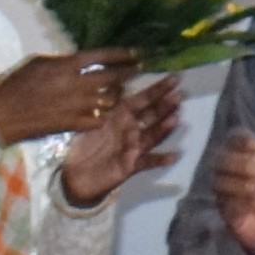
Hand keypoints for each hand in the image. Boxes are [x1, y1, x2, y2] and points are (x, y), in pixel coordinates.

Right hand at [0, 51, 135, 146]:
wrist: (2, 116)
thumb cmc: (14, 85)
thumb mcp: (37, 63)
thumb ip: (62, 61)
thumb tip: (80, 60)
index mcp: (66, 66)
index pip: (102, 57)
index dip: (122, 54)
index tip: (136, 53)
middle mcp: (76, 85)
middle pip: (113, 77)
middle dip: (129, 72)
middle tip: (138, 69)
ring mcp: (77, 106)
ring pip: (111, 99)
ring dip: (118, 94)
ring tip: (121, 91)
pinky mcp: (74, 124)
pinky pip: (100, 118)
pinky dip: (104, 114)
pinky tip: (104, 111)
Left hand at [57, 74, 186, 207]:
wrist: (74, 176)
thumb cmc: (82, 145)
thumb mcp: (87, 121)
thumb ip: (102, 104)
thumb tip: (115, 83)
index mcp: (121, 117)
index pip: (142, 100)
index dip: (157, 90)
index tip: (175, 78)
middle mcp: (131, 130)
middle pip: (151, 116)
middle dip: (165, 106)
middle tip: (179, 96)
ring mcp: (133, 147)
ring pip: (152, 135)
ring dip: (164, 128)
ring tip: (176, 119)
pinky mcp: (132, 165)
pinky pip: (148, 162)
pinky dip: (160, 160)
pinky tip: (173, 156)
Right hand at [207, 133, 254, 254]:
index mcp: (253, 157)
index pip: (236, 137)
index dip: (241, 139)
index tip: (254, 146)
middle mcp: (234, 172)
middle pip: (221, 157)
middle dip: (239, 163)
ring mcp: (227, 192)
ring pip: (218, 182)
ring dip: (239, 185)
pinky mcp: (226, 212)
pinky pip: (224, 204)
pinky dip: (238, 204)